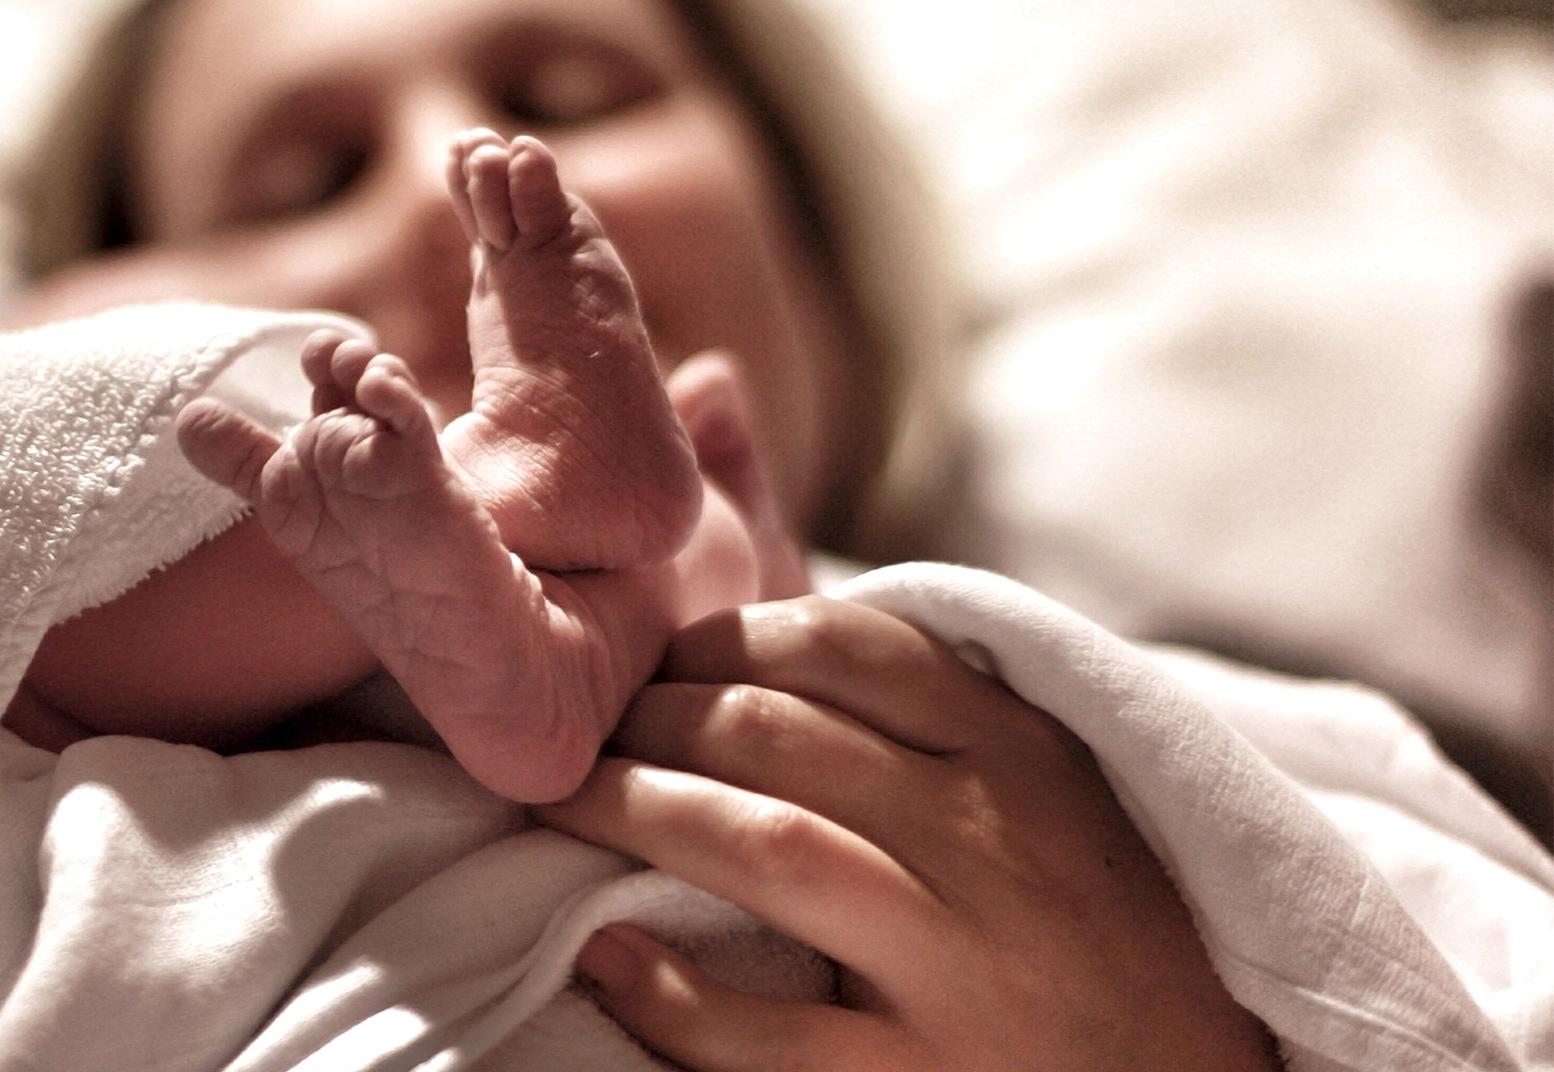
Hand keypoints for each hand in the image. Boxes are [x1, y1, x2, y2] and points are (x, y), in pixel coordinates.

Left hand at [535, 596, 1280, 1071]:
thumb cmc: (1102, 932)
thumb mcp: (1053, 793)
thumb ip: (943, 713)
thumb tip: (778, 639)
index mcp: (1020, 752)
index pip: (841, 644)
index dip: (719, 638)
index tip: (658, 663)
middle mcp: (993, 840)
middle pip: (774, 732)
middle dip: (651, 718)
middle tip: (589, 736)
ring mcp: (961, 963)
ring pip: (763, 845)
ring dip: (635, 811)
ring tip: (567, 806)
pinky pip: (771, 1036)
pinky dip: (672, 995)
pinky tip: (606, 958)